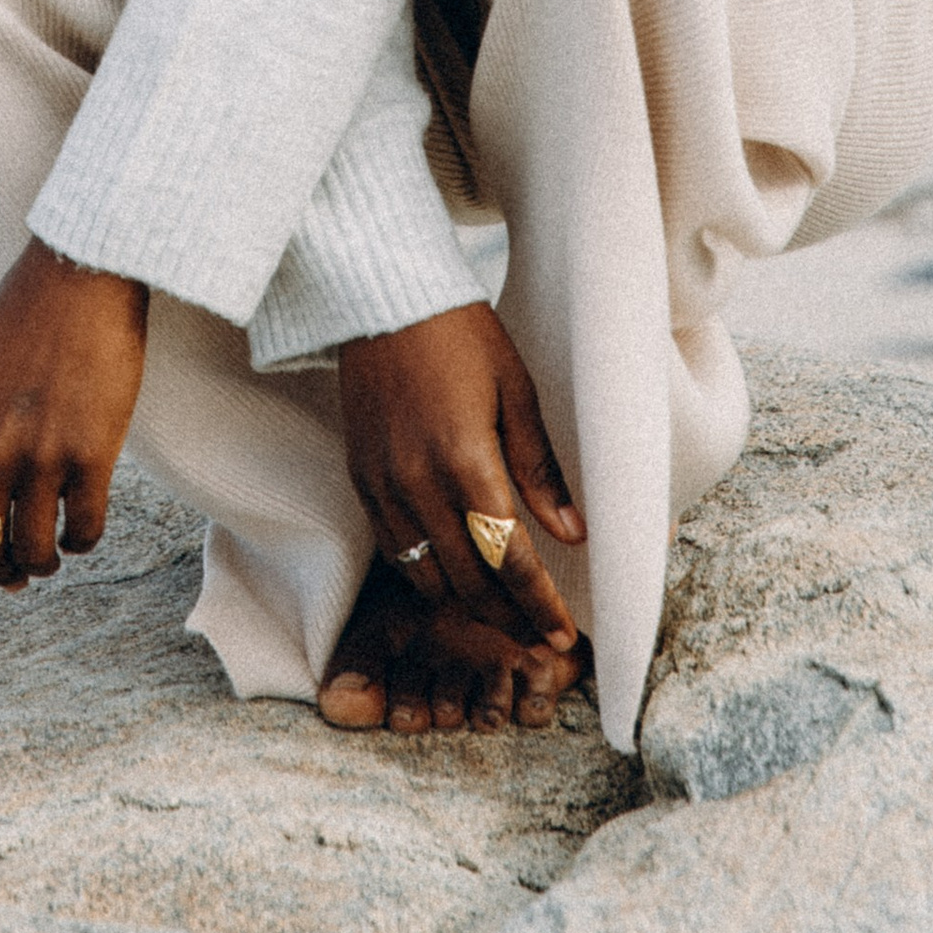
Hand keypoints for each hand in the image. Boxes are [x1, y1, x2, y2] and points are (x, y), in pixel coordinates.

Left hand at [0, 236, 149, 610]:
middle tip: (16, 576)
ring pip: (35, 551)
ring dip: (43, 561)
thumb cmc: (23, 324)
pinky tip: (83, 528)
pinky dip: (83, 540)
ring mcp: (40, 457)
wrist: (79, 273)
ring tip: (51, 553)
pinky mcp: (93, 454)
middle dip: (0, 573)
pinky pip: (85, 529)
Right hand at [337, 300, 583, 646]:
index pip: (509, 558)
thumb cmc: (458, 333)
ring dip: (466, 602)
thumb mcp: (515, 390)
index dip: (538, 604)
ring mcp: (382, 483)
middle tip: (537, 636)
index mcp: (465, 459)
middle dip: (508, 617)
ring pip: (426, 575)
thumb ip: (539, 467)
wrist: (379, 295)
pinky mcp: (360, 477)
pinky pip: (393, 548)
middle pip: (468, 580)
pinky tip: (451, 575)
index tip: (562, 633)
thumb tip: (573, 533)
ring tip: (500, 614)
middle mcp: (418, 482)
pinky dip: (424, 573)